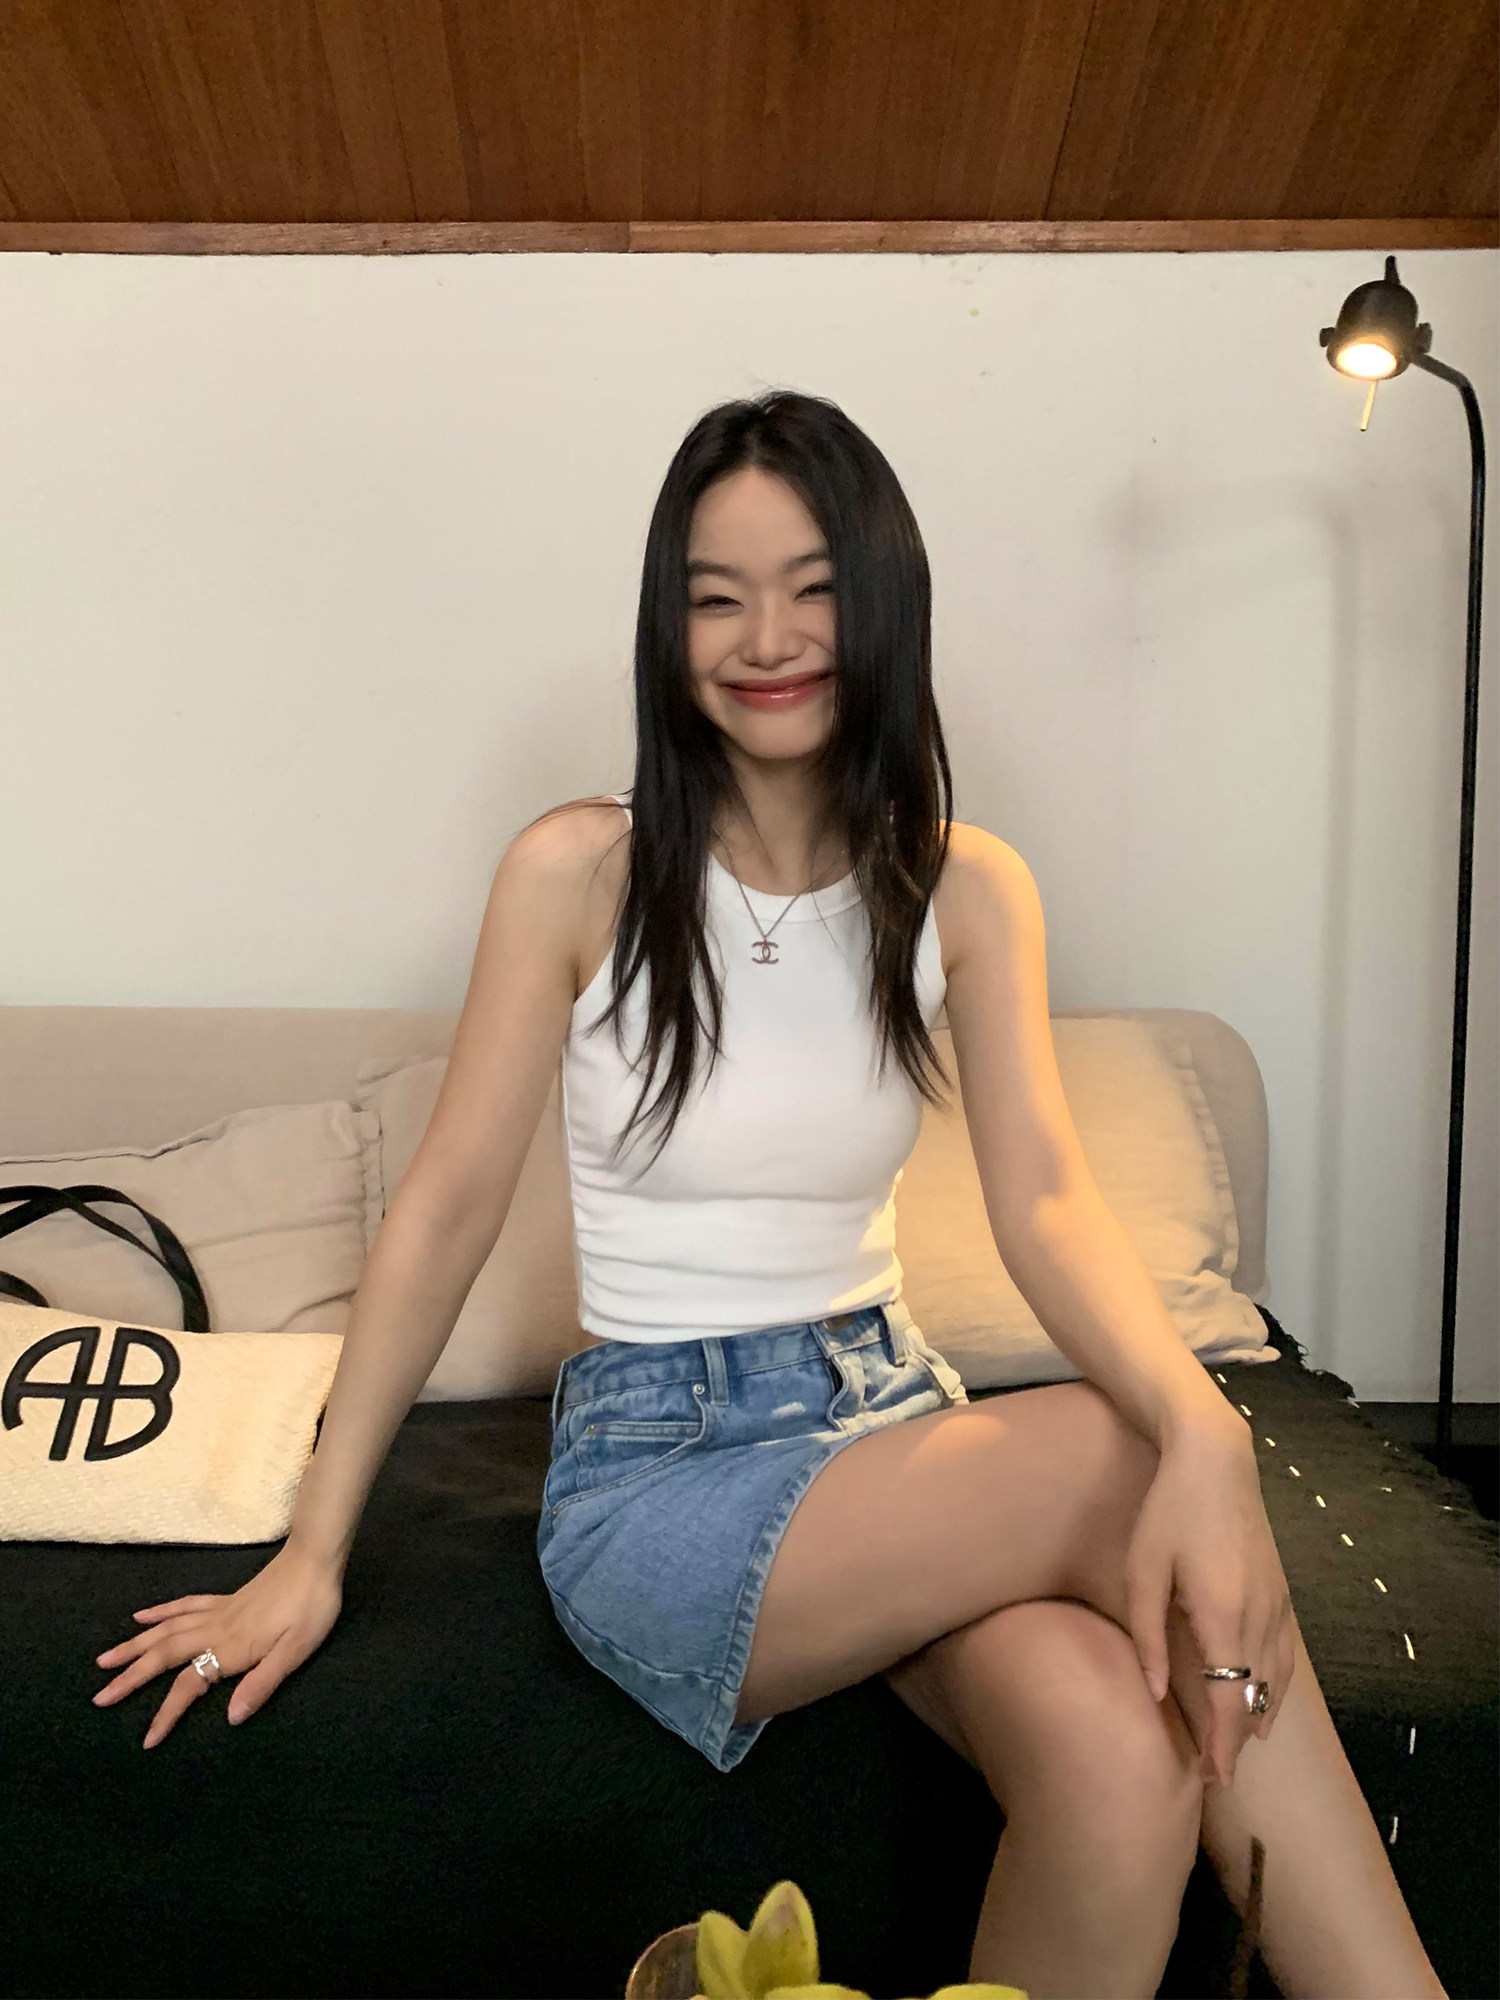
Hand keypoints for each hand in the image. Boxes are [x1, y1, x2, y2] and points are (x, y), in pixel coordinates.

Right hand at [91, 1541, 342, 1747]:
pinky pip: (184, 1606)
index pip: (188, 1686)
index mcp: (230, 1649)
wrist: (315, 1559)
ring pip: (165, 1630)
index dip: (167, 1714)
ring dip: (133, 1646)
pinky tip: (141, 1616)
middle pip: (163, 1656)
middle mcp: (215, 1630)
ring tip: (105, 1660)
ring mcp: (218, 1612)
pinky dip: (160, 1613)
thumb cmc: (311, 1608)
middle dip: (130, 1678)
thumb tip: (231, 1718)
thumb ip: (262, 1684)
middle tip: (99, 1697)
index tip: (147, 1740)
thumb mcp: (295, 1651)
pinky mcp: (226, 1600)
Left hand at [1124, 1420, 1294, 1785]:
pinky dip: (1275, 1686)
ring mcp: (1277, 1603)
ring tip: (1239, 1748)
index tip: (1211, 1778)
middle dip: (1238, 1741)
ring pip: (1276, 1679)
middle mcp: (1259, 1616)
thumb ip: (1146, 1635)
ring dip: (1259, 1716)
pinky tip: (1264, 1699)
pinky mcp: (1282, 1590)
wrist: (1216, 1459)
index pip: (1230, 1700)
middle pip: (1256, 1697)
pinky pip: (1284, 1654)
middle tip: (1216, 1776)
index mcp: (1222, 1615)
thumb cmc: (1168, 1511)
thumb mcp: (1142, 1570)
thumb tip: (1155, 1694)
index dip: (1223, 1745)